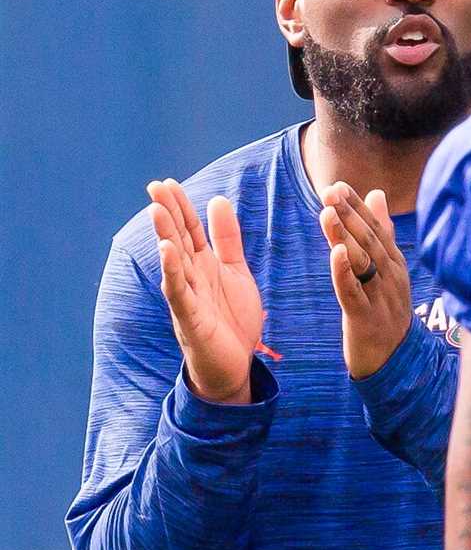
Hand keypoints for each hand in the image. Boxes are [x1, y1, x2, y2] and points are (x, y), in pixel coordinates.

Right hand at [147, 180, 261, 403]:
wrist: (234, 366)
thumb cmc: (231, 320)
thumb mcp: (235, 272)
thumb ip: (227, 240)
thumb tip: (217, 200)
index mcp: (203, 265)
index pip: (189, 230)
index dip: (180, 207)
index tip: (169, 182)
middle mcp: (191, 278)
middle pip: (178, 240)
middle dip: (168, 213)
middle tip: (155, 185)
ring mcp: (188, 298)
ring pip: (174, 262)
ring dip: (165, 236)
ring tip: (156, 210)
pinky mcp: (191, 319)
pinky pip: (179, 293)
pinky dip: (172, 272)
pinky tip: (166, 252)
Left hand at [319, 183, 412, 379]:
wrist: (395, 362)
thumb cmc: (387, 312)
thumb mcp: (388, 271)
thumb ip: (381, 232)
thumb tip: (377, 193)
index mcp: (394, 264)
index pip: (376, 229)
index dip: (358, 207)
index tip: (339, 185)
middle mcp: (391, 277)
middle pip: (369, 241)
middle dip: (350, 215)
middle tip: (330, 191)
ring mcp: (381, 298)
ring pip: (362, 262)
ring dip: (344, 236)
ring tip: (327, 212)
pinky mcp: (367, 319)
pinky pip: (354, 292)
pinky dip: (344, 272)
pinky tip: (335, 253)